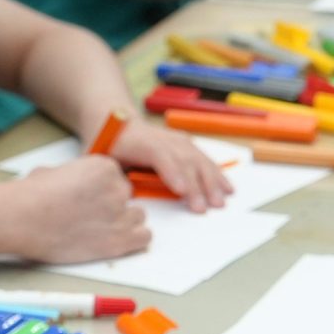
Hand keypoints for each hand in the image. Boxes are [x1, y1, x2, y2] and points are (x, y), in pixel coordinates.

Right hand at [14, 154, 150, 262]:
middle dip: (112, 206)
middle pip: (127, 197)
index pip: (117, 178)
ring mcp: (120, 214)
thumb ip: (77, 176)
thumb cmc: (31, 196)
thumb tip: (76, 184)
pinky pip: (144, 237)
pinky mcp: (119, 240)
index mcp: (104, 167)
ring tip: (100, 230)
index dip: (102, 191)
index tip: (88, 200)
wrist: (21, 218)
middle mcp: (118, 188)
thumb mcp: (55, 172)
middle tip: (91, 217)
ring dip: (124, 223)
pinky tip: (112, 241)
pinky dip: (132, 240)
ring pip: (138, 217)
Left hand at [105, 118, 231, 211]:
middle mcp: (164, 139)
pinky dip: (217, 174)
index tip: (182, 191)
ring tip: (220, 201)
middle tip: (203, 208)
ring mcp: (178, 140)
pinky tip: (227, 187)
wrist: (122, 126)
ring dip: (212, 181)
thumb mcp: (107, 160)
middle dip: (196, 185)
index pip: (161, 156)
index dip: (173, 173)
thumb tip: (128, 196)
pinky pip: (204, 159)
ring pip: (198, 160)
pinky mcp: (187, 145)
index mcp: (142, 142)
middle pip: (185, 160)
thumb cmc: (113, 148)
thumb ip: (118, 177)